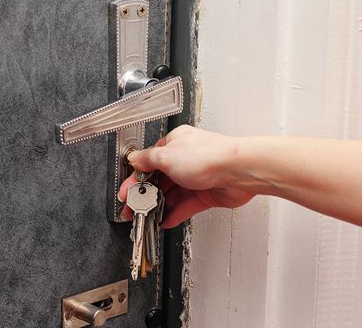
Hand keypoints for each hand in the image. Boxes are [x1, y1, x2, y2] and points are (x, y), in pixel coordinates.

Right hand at [118, 125, 253, 227]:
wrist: (239, 170)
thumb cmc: (210, 155)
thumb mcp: (167, 155)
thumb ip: (148, 160)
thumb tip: (134, 158)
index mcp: (175, 144)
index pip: (149, 162)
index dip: (136, 178)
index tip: (127, 192)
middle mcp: (185, 159)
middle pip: (160, 180)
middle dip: (146, 195)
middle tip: (134, 208)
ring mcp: (196, 177)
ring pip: (172, 194)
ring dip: (159, 206)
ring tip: (147, 217)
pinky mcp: (206, 193)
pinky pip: (186, 206)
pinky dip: (175, 213)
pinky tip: (165, 221)